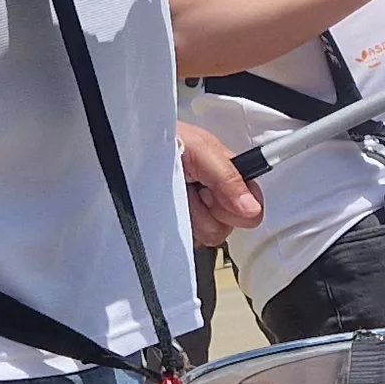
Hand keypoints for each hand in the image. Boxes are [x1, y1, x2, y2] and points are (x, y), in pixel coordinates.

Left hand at [176, 122, 259, 247]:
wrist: (131, 149)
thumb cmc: (165, 140)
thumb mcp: (199, 148)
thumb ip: (227, 176)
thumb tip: (251, 209)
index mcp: (231, 176)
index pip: (253, 207)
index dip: (235, 205)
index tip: (211, 191)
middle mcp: (218, 197)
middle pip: (230, 226)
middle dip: (209, 211)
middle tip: (192, 189)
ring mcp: (198, 216)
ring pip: (210, 237)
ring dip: (190, 217)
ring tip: (176, 194)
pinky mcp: (181, 230)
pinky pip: (190, 243)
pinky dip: (176, 228)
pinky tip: (168, 208)